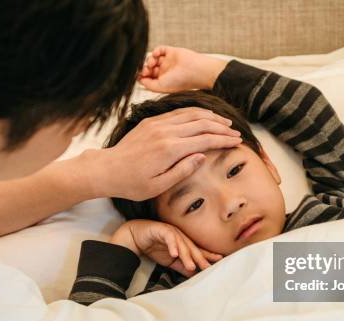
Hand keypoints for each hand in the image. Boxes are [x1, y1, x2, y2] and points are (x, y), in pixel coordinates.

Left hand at [82, 107, 240, 200]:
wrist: (106, 169)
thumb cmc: (132, 183)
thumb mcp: (159, 185)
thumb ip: (183, 170)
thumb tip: (202, 156)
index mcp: (169, 149)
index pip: (205, 140)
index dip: (223, 140)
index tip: (236, 141)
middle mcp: (165, 132)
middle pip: (201, 123)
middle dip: (221, 127)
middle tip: (235, 132)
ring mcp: (157, 124)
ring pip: (190, 113)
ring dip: (210, 117)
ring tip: (224, 122)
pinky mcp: (151, 121)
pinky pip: (177, 112)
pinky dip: (194, 112)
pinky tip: (202, 117)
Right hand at [111, 220, 222, 276]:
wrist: (136, 237)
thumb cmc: (154, 247)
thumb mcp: (170, 261)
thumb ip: (182, 266)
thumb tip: (194, 275)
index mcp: (184, 243)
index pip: (198, 250)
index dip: (208, 255)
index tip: (219, 261)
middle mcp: (181, 236)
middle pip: (192, 248)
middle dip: (200, 257)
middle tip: (207, 267)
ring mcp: (172, 232)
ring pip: (182, 244)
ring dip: (186, 255)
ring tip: (190, 266)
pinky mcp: (162, 230)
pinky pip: (169, 238)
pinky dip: (172, 245)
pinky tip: (174, 254)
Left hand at [138, 46, 227, 92]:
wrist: (194, 71)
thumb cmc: (181, 81)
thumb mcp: (161, 87)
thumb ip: (148, 84)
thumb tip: (140, 80)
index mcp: (164, 81)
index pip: (149, 78)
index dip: (142, 76)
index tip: (138, 76)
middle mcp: (166, 72)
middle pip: (150, 68)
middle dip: (145, 69)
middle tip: (145, 70)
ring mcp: (169, 62)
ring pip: (154, 58)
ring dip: (150, 60)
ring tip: (151, 63)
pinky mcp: (172, 52)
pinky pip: (160, 49)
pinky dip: (156, 51)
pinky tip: (156, 55)